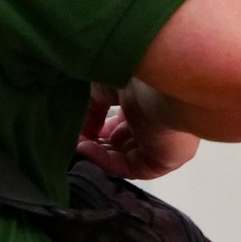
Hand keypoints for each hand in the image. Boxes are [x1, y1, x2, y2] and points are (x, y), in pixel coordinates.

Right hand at [76, 81, 201, 179]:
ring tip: (77, 144)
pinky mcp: (165, 159)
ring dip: (98, 153)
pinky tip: (86, 150)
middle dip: (97, 143)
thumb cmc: (134, 72)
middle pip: (123, 142)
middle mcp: (157, 122)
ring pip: (125, 157)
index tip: (79, 127)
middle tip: (75, 139)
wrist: (159, 77)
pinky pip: (131, 168)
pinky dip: (106, 162)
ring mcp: (163, 142)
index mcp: (147, 101)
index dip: (99, 127)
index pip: (123, 122)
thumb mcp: (100, 86)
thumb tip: (79, 132)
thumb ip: (89, 110)